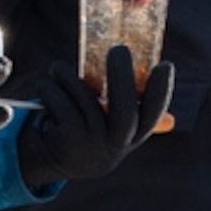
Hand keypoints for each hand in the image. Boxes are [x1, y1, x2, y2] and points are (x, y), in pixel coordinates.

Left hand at [16, 51, 175, 190]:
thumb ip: (121, 97)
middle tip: (119, 49)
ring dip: (67, 76)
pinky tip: (46, 89)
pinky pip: (60, 104)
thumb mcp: (107, 118)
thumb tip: (139, 60)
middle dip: (122, 77)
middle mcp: (116, 143)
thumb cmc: (86, 127)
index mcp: (132, 134)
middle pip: (125, 110)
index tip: (165, 65)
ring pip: (84, 99)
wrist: (54, 160)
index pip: (152, 114)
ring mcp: (92, 145)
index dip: (160, 91)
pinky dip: (50, 89)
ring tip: (57, 69)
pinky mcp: (67, 142)